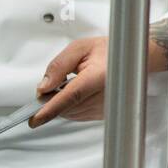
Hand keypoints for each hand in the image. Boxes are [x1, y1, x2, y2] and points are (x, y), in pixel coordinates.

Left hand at [30, 35, 167, 126]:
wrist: (132, 60)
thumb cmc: (109, 51)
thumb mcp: (80, 48)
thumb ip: (59, 65)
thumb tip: (43, 87)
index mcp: (99, 76)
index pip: (71, 96)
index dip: (51, 109)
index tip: (35, 119)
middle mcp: (105, 95)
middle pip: (66, 107)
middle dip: (53, 98)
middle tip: (59, 81)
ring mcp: (106, 108)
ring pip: (70, 113)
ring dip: (63, 103)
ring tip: (75, 83)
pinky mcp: (104, 115)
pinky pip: (78, 115)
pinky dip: (72, 106)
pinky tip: (81, 92)